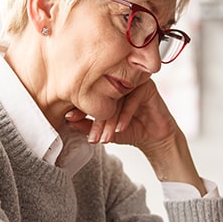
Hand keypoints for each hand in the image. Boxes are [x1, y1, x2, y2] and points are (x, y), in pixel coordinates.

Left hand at [65, 81, 205, 192]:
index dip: (79, 107)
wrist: (155, 139)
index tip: (69, 118)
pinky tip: (120, 129)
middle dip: (97, 120)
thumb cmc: (131, 131)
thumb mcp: (106, 131)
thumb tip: (68, 121)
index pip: (90, 94)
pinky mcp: (147, 87)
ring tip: (106, 137)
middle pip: (103, 97)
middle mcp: (119, 83)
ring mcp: (133, 83)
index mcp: (106, 88)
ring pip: (117, 100)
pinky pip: (133, 99)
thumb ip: (87, 126)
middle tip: (93, 137)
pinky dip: (125, 116)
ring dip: (110, 121)